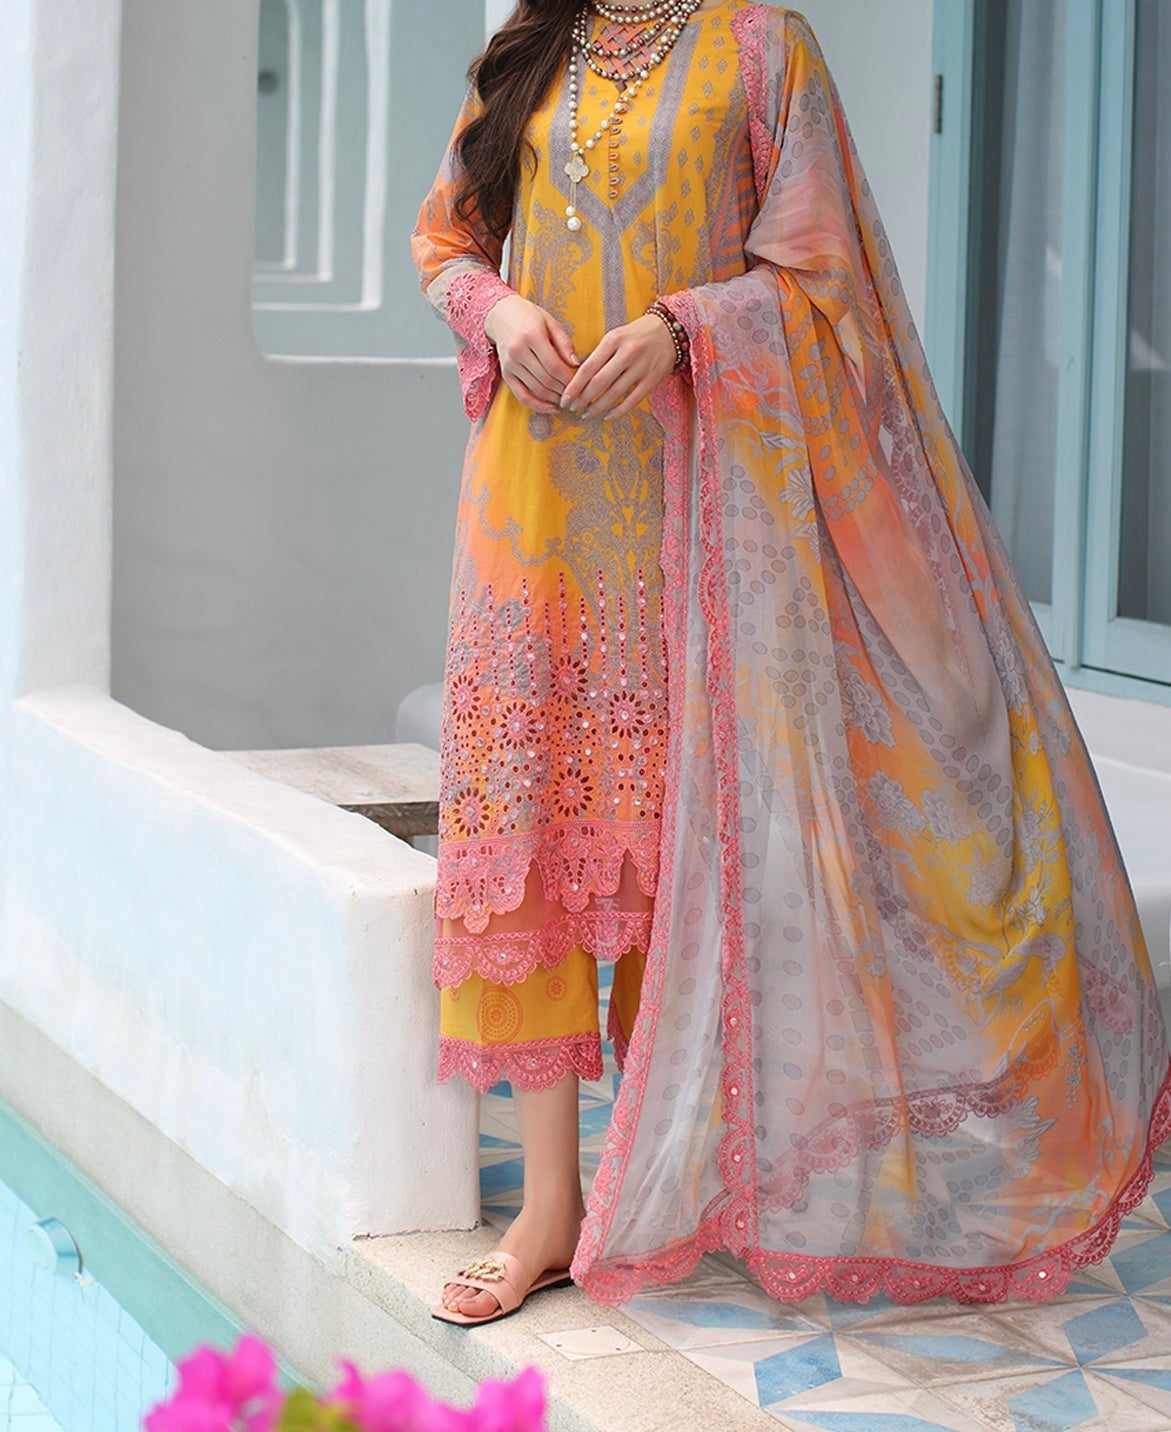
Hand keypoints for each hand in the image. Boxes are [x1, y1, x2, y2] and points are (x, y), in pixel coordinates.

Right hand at [483, 294, 579, 412]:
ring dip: (554, 399)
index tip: (581, 384)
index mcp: (532, 336)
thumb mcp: (550, 323)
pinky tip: (551, 408)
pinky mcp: (506, 374)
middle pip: (546, 380)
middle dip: (564, 391)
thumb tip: (577, 365)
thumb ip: (564, 343)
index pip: (554, 365)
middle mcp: (518, 351)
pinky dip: (537, 406)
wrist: (501, 315)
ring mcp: (510, 365)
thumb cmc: (530, 317)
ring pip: (536, 389)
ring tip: (568, 400)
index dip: (569, 379)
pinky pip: (522, 396)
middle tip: (577, 395)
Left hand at [557, 314, 677, 420]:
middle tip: (572, 408)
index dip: (574, 387)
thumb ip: (599, 354)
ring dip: (597, 408)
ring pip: (614, 394)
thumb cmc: (636, 335)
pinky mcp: (652, 379)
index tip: (565, 398)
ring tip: (587, 414)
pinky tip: (607, 416)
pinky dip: (618, 411)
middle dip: (582, 399)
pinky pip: (632, 401)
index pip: (587, 368)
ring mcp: (641, 367)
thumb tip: (578, 379)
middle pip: (598, 383)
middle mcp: (627, 353)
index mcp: (613, 340)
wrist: (668, 330)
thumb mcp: (615, 336)